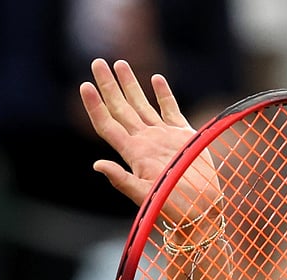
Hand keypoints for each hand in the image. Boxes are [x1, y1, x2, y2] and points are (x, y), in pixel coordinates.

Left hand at [80, 58, 201, 208]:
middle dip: (109, 85)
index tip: (84, 85)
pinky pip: (170, 109)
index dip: (94, 106)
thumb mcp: (145, 196)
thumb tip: (97, 165)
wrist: (202, 211)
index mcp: (133, 153)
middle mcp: (144, 141)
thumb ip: (121, 180)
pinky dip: (163, 93)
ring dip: (131, 84)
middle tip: (97, 62)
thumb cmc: (173, 208)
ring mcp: (162, 137)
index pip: (107, 124)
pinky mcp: (183, 136)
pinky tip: (155, 78)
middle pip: (121, 108)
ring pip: (142, 104)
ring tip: (120, 64)